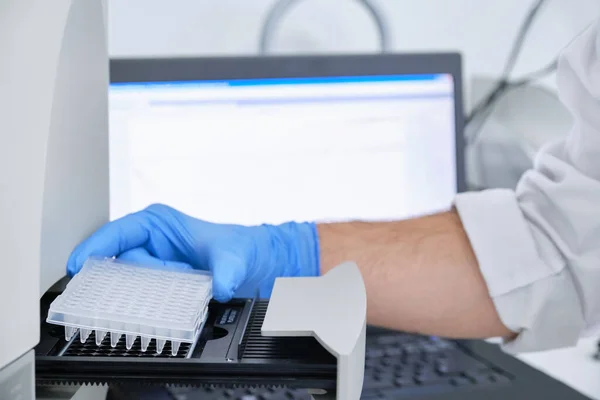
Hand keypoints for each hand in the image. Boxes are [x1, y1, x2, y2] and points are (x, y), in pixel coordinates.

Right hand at [66, 204, 319, 301]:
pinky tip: (152, 313)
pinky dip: (144, 304)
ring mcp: (153, 264)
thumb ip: (226, 271)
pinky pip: (141, 295)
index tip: (79, 266)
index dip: (95, 248)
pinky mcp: (159, 282)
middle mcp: (151, 242)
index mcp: (159, 223)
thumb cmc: (242, 248)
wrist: (256, 264)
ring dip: (137, 296)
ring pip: (128, 283)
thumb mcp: (234, 256)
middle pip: (119, 263)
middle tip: (141, 293)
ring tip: (155, 302)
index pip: (117, 233)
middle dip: (125, 281)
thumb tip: (222, 287)